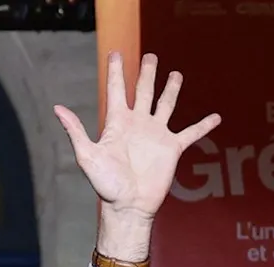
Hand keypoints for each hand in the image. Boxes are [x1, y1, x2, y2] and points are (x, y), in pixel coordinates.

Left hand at [54, 52, 219, 260]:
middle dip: (147, 73)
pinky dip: (204, 125)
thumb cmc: (106, 185)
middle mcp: (138, 125)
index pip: (116, 90)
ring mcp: (156, 135)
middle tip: (151, 56)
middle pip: (143, 91)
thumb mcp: (87, 155)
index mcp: (118, 123)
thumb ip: (76, 130)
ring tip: (176, 74)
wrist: (128, 206)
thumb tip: (57, 108)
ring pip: (166, 105)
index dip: (116, 71)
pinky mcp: (172, 148)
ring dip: (172, 90)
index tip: (116, 53)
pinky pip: (191, 133)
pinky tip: (216, 117)